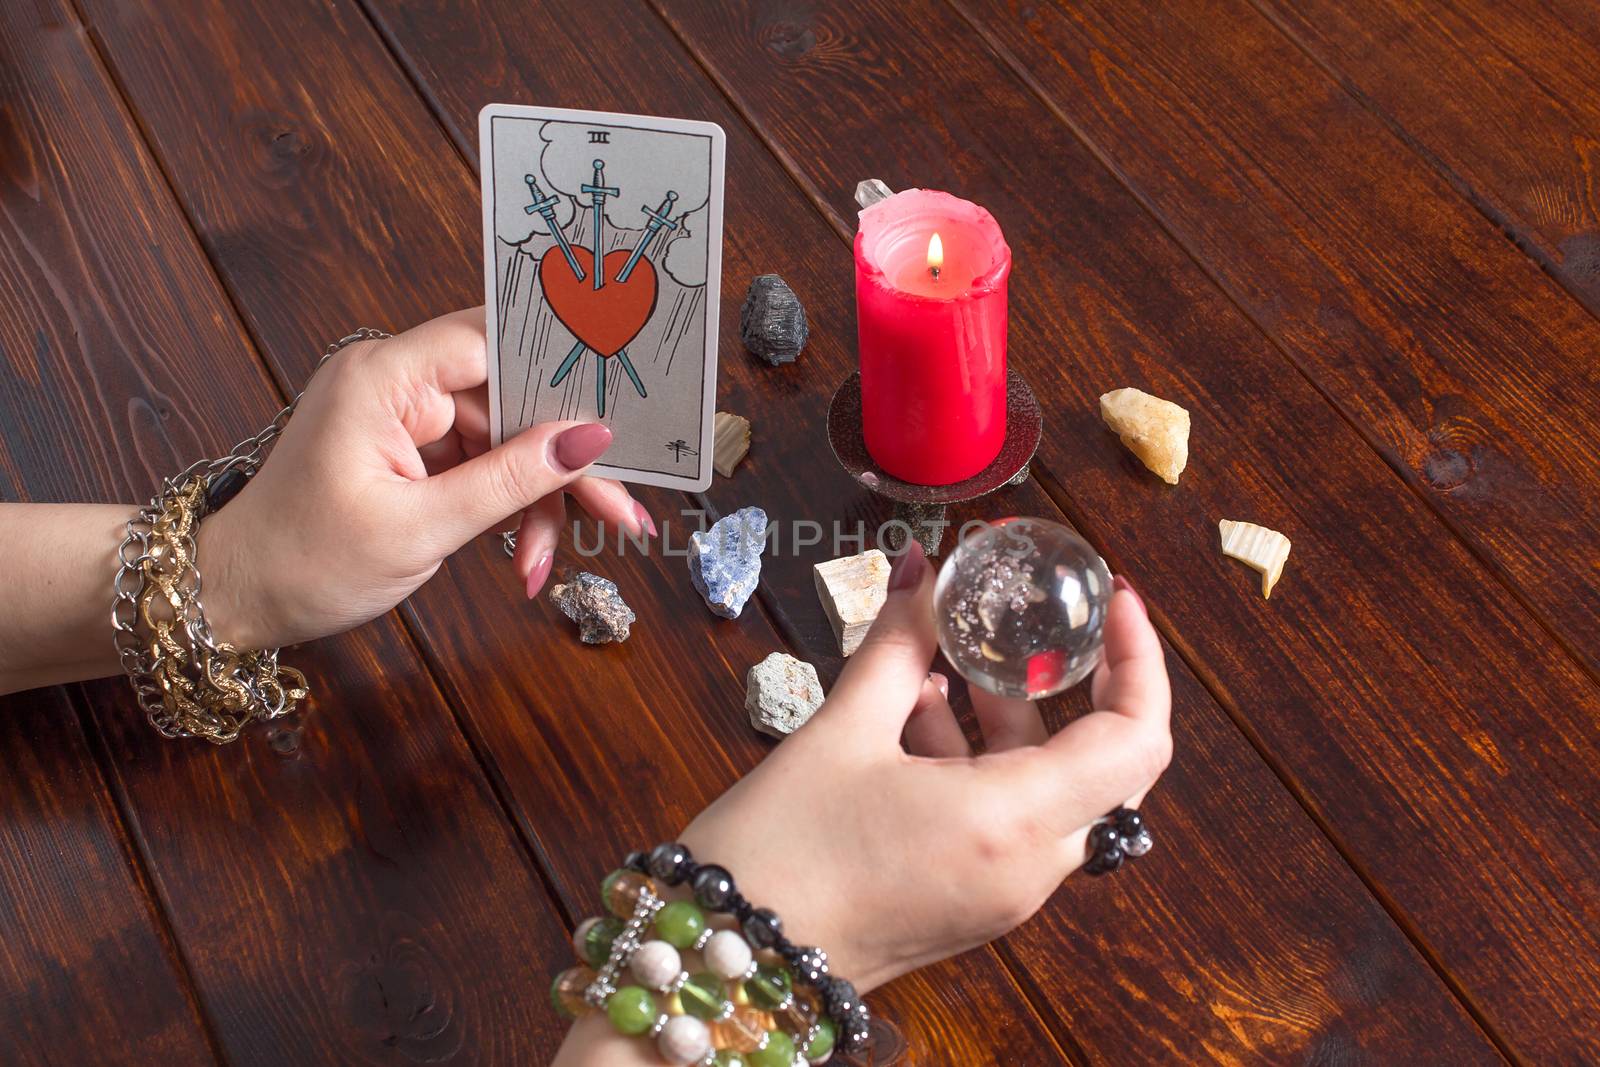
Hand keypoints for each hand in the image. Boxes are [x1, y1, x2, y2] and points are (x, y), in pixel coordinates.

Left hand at [198, 308, 649, 648]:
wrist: (235, 599)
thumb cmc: (304, 562)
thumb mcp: (422, 527)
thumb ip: (511, 479)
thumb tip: (588, 439)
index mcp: (384, 377)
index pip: (493, 339)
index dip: (561, 368)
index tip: (619, 404)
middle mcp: (396, 382)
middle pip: (512, 399)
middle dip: (563, 462)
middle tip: (618, 512)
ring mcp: (405, 417)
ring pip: (507, 440)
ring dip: (536, 502)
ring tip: (545, 563)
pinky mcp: (411, 449)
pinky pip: (483, 465)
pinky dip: (507, 509)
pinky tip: (524, 557)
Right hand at [680, 544, 1171, 990]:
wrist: (730, 966)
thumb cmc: (780, 857)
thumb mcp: (841, 730)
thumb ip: (897, 641)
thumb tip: (921, 571)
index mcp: (1011, 823)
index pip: (1135, 740)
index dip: (1139, 661)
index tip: (1111, 602)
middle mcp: (1026, 869)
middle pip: (1097, 763)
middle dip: (1062, 683)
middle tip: (1031, 621)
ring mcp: (1001, 894)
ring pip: (1044, 789)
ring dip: (1004, 719)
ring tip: (934, 661)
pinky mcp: (969, 903)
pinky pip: (1005, 821)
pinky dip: (977, 761)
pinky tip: (908, 715)